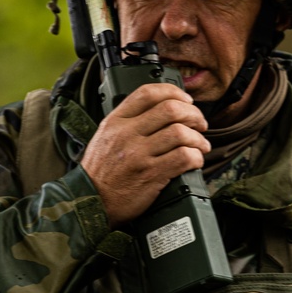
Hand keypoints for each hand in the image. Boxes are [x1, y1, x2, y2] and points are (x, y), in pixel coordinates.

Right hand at [81, 83, 209, 227]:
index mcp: (116, 121)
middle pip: (170, 109)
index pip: (148, 93)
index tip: (186, 100)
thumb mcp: (105, 136)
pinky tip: (195, 160)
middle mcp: (127, 134)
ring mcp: (139, 154)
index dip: (174, 92)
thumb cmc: (100, 171)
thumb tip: (159, 108)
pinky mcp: (150, 175)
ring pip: (180, 133)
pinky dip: (196, 157)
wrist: (90, 200)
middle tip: (200, 123)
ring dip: (198, 138)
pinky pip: (183, 158)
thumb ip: (127, 120)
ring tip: (201, 145)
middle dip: (193, 114)